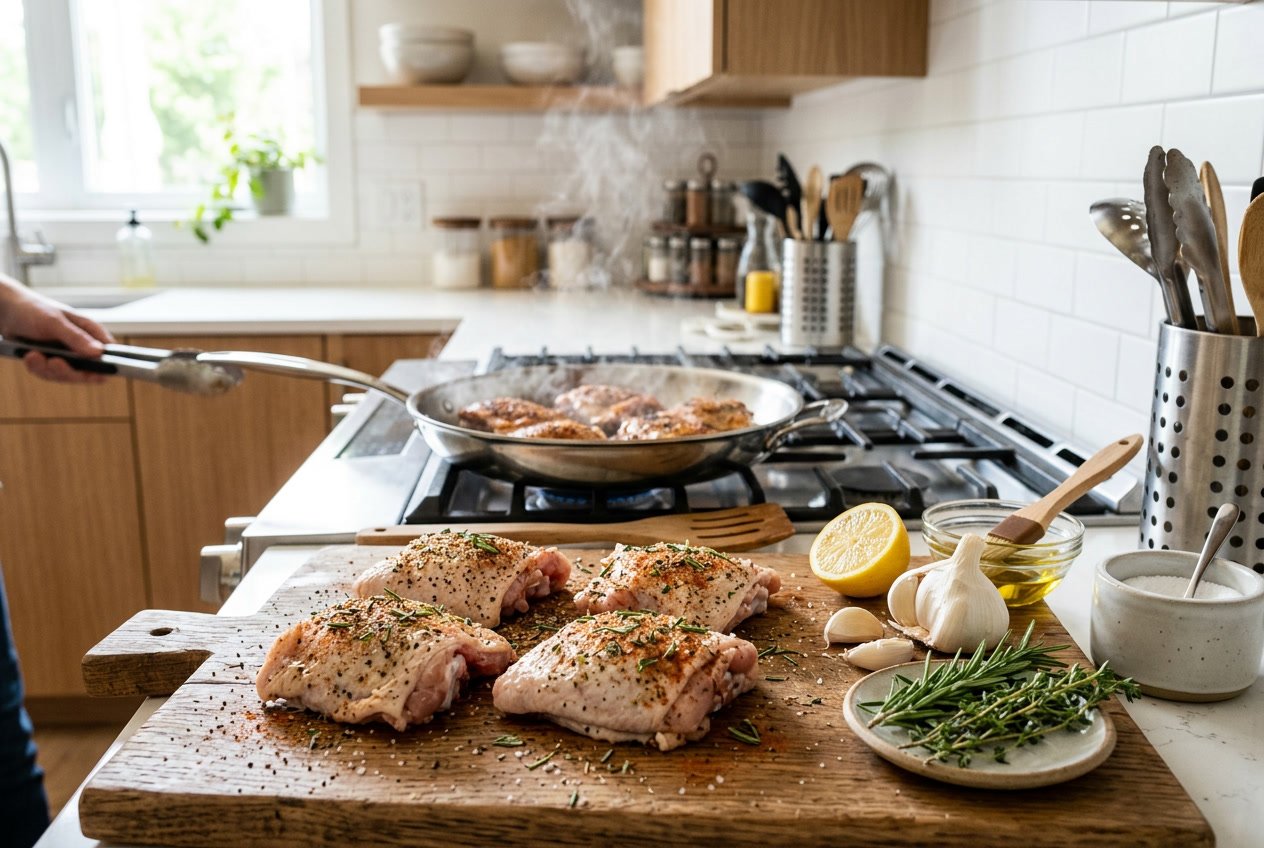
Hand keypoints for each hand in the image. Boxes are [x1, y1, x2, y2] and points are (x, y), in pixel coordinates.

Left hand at [0, 277, 114, 383]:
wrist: (5, 311)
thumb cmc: (32, 309)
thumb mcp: (54, 322)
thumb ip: (76, 338)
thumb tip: (99, 353)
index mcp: (91, 332)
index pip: (109, 354)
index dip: (108, 366)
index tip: (98, 375)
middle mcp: (82, 346)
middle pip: (87, 371)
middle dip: (67, 371)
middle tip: (54, 362)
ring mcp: (66, 355)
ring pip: (65, 375)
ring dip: (47, 369)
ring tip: (33, 355)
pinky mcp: (51, 361)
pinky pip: (49, 374)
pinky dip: (37, 368)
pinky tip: (29, 356)